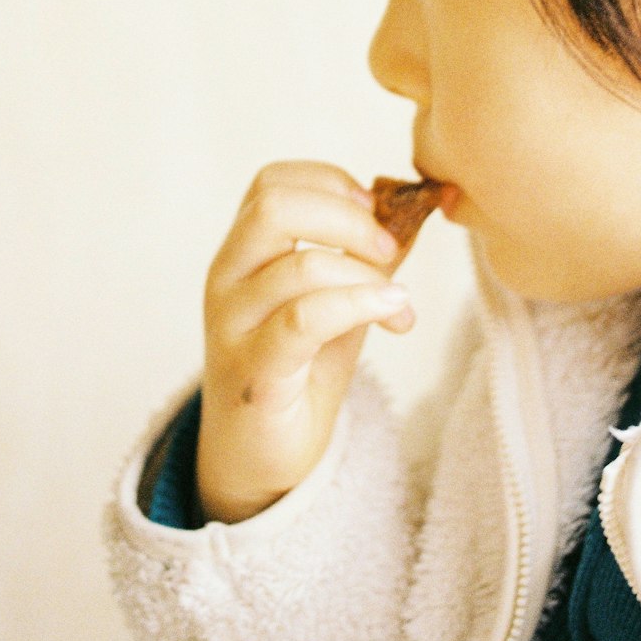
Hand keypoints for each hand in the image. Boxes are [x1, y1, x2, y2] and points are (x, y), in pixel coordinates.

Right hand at [195, 161, 414, 523]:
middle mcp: (227, 278)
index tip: (375, 211)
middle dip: (347, 217)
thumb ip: (363, 260)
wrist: (260, 457)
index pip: (272, 183)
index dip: (330, 183)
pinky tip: (393, 313)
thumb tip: (413, 211)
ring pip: (298, 266)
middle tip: (389, 247)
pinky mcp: (255, 372)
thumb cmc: (300, 371)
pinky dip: (358, 305)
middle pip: (273, 206)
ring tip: (399, 301)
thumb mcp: (335, 302)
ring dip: (366, 274)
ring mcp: (234, 326)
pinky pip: (305, 321)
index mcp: (242, 252)